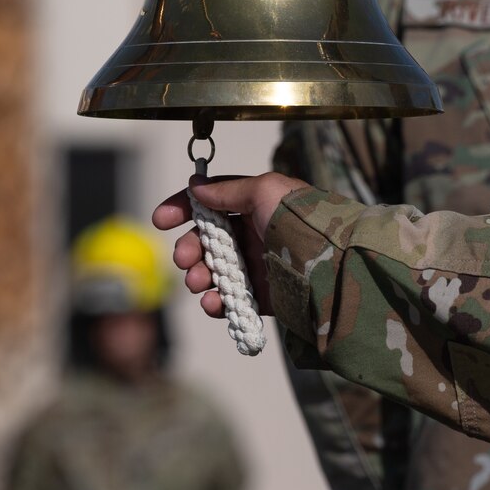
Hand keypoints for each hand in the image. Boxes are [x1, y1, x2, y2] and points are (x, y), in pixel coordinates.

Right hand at [151, 172, 306, 319]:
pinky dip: (216, 302)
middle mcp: (255, 235)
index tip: (160, 220)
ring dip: (198, 276)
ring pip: (214, 272)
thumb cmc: (297, 219)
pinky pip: (231, 301)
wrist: (329, 262)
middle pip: (208, 241)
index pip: (213, 204)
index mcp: (256, 207)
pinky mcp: (264, 297)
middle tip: (183, 258)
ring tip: (197, 281)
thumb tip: (197, 187)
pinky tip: (213, 302)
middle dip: (189, 249)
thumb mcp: (265, 190)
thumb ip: (229, 190)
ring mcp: (258, 266)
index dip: (184, 209)